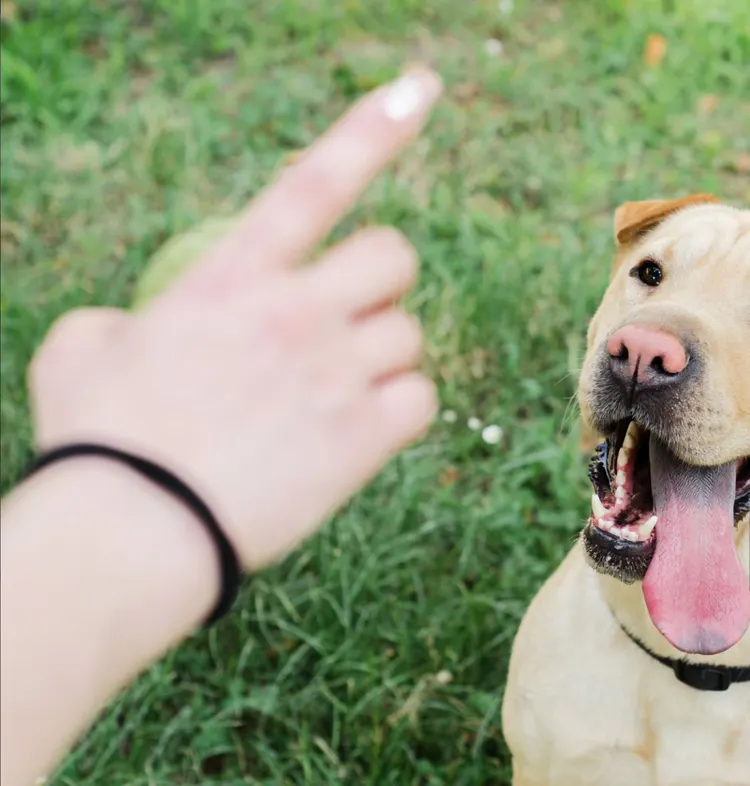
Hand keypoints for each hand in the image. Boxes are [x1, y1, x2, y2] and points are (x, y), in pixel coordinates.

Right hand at [27, 68, 441, 570]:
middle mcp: (296, 312)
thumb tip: (133, 324)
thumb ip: (121, 319)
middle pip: (394, 257)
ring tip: (338, 388)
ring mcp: (336, 374)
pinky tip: (361, 429)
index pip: (315, 181)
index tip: (421, 86)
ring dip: (383, 352)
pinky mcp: (363, 439)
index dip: (373, 128)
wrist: (137, 531)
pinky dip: (401, 408)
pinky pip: (421, 400)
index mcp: (232, 276)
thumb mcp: (82, 350)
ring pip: (409, 334)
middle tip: (350, 311)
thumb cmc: (100, 440)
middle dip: (382, 276)